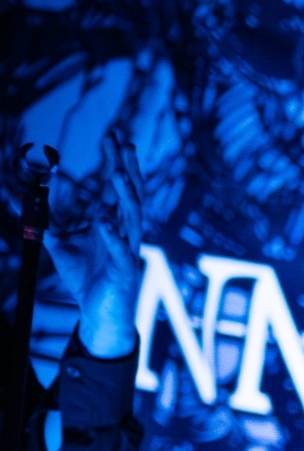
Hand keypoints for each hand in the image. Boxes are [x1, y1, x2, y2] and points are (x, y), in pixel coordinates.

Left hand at [45, 130, 144, 358]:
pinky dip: (112, 234)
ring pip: (133, 218)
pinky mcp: (124, 271)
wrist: (100, 313)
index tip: (113, 137)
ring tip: (118, 173)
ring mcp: (128, 251)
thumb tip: (24, 202)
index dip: (116, 161)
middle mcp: (125, 232)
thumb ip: (47, 222)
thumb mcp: (60, 245)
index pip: (118, 187)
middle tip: (123, 141)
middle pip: (132, 194)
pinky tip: (103, 219)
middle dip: (128, 167)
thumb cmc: (87, 278)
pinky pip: (121, 250)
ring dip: (126, 195)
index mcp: (113, 223)